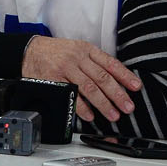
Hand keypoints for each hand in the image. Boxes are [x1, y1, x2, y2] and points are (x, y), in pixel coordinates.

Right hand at [21, 36, 140, 122]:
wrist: (30, 50)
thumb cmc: (57, 52)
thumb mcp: (78, 49)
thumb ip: (95, 62)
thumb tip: (117, 81)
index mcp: (87, 50)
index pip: (110, 63)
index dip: (125, 76)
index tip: (136, 87)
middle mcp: (78, 58)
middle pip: (102, 78)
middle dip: (118, 94)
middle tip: (128, 107)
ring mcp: (66, 68)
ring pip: (89, 87)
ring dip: (103, 103)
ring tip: (113, 115)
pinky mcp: (54, 79)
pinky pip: (71, 95)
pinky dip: (82, 107)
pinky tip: (90, 115)